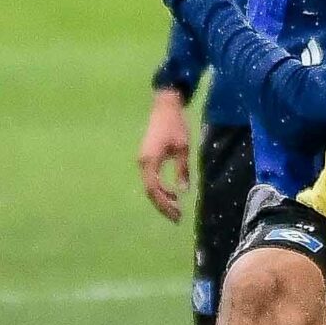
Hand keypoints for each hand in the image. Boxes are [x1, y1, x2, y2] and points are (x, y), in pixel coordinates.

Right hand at [138, 89, 191, 221]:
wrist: (165, 107)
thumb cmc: (176, 125)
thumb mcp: (183, 148)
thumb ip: (182, 170)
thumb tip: (182, 191)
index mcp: (149, 160)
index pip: (154, 189)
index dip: (164, 204)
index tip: (177, 213)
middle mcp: (143, 163)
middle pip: (150, 191)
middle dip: (163, 206)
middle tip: (178, 217)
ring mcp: (143, 161)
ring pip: (150, 187)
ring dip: (162, 199)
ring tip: (177, 208)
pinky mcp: (146, 159)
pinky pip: (151, 179)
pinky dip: (160, 189)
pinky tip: (172, 194)